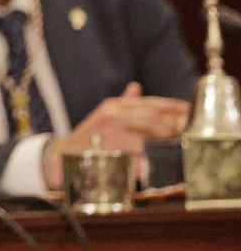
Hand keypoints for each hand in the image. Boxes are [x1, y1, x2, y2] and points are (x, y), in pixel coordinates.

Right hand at [42, 82, 189, 188]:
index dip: (173, 107)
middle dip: (172, 128)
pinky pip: (134, 158)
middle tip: (185, 135)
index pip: (150, 103)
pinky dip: (146, 162)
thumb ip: (122, 103)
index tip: (188, 112)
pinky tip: (155, 164)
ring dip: (162, 146)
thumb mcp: (103, 115)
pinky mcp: (108, 151)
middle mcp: (112, 115)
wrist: (62, 156)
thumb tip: (136, 87)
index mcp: (114, 105)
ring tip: (174, 150)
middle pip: (153, 119)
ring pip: (146, 139)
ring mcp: (109, 134)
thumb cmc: (88, 138)